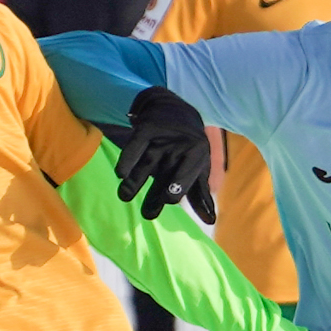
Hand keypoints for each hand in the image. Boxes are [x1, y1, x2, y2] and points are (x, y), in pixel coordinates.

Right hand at [113, 86, 215, 223]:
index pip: (188, 174)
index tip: (167, 199)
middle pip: (166, 173)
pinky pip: (135, 145)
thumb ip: (200, 194)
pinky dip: (127, 158)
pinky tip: (120, 173)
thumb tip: (210, 221)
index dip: (178, 186)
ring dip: (135, 180)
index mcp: (197, 155)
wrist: (176, 109)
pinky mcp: (145, 130)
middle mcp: (179, 146)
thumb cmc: (190, 148)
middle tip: (147, 213)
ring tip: (124, 196)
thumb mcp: (199, 167)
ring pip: (147, 162)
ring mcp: (161, 138)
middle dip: (156, 193)